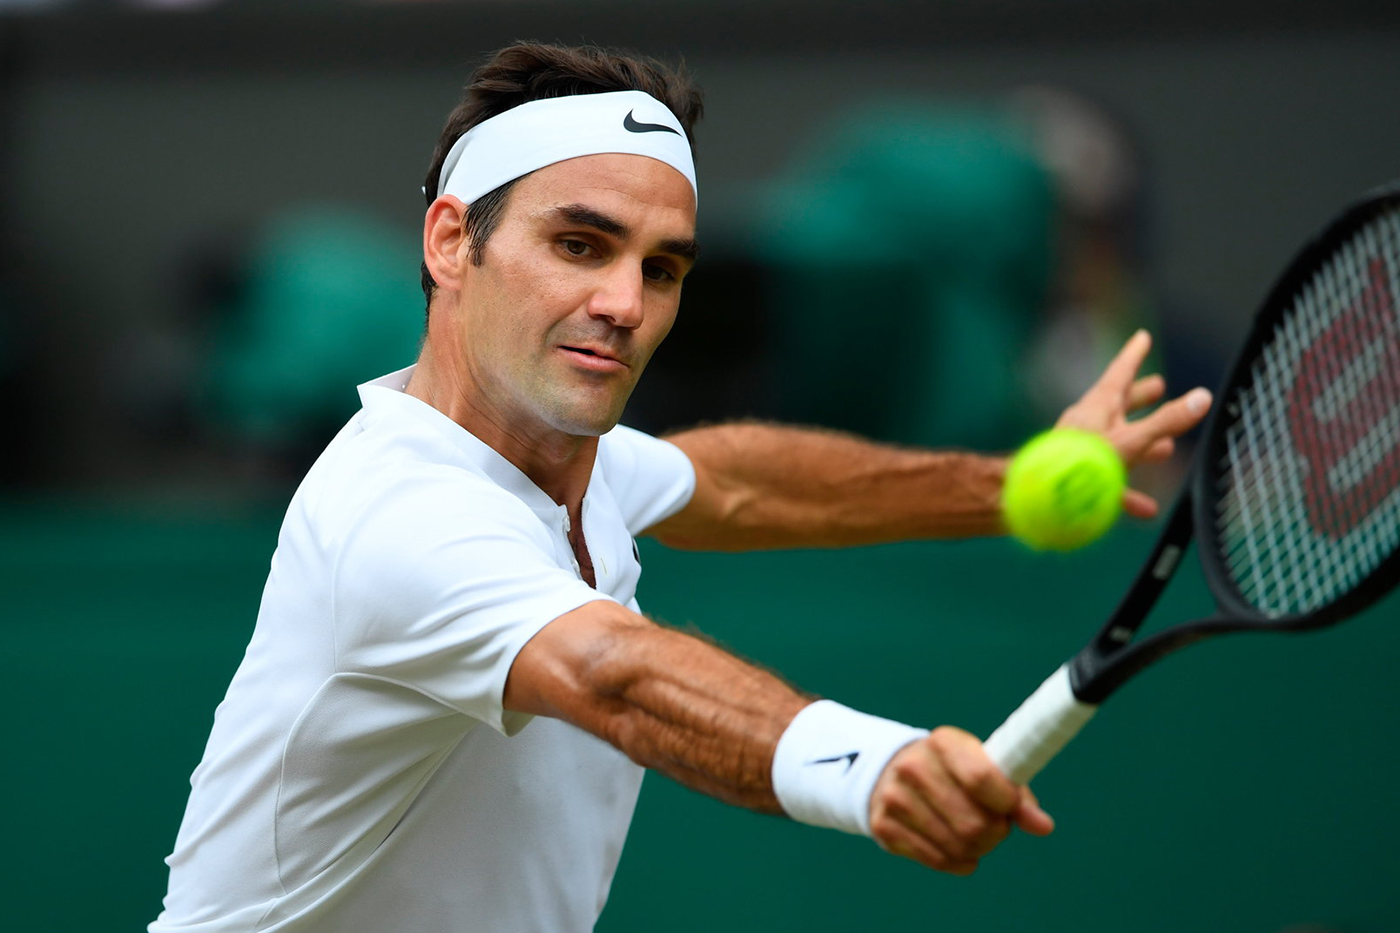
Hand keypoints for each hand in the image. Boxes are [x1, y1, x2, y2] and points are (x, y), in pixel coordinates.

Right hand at [868, 726, 1052, 874]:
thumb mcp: (982, 768)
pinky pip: (938, 860)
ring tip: (976, 838)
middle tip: (996, 828)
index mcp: (942, 742)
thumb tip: (1043, 826)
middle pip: (973, 822)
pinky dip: (958, 862)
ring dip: (978, 850)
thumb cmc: (952, 772)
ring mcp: (894, 797)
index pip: (981, 778)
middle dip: (995, 833)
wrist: (891, 773)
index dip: (1006, 802)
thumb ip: (1017, 796)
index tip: (1012, 808)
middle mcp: (912, 766)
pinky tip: (958, 850)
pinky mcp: (884, 826)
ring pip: (958, 845)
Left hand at [1054, 329, 1212, 518]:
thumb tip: (1203, 397)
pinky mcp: (1077, 478)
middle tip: (1159, 386)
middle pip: (1119, 404)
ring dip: (1142, 443)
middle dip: (1140, 396)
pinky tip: (1146, 508)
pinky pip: (1108, 483)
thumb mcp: (1131, 442)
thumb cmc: (1080, 464)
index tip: (1142, 337)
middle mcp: (1088, 423)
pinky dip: (1129, 492)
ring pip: (1117, 442)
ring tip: (1165, 448)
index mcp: (1098, 406)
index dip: (1134, 354)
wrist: (1037, 499)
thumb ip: (1166, 422)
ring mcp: (1081, 450)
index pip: (1120, 372)